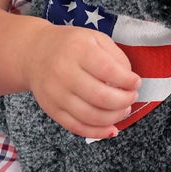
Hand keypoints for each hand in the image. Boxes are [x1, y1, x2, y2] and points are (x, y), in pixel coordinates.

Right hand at [25, 22, 141, 139]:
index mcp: (77, 49)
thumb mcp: (94, 38)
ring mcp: (56, 93)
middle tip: (132, 97)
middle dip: (124, 100)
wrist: (34, 53)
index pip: (107, 70)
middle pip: (100, 96)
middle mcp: (63, 72)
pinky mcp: (52, 110)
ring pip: (90, 115)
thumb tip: (130, 81)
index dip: (127, 80)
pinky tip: (112, 129)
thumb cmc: (70, 45)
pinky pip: (77, 127)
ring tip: (124, 109)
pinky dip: (98, 132)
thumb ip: (115, 56)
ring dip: (114, 117)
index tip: (136, 82)